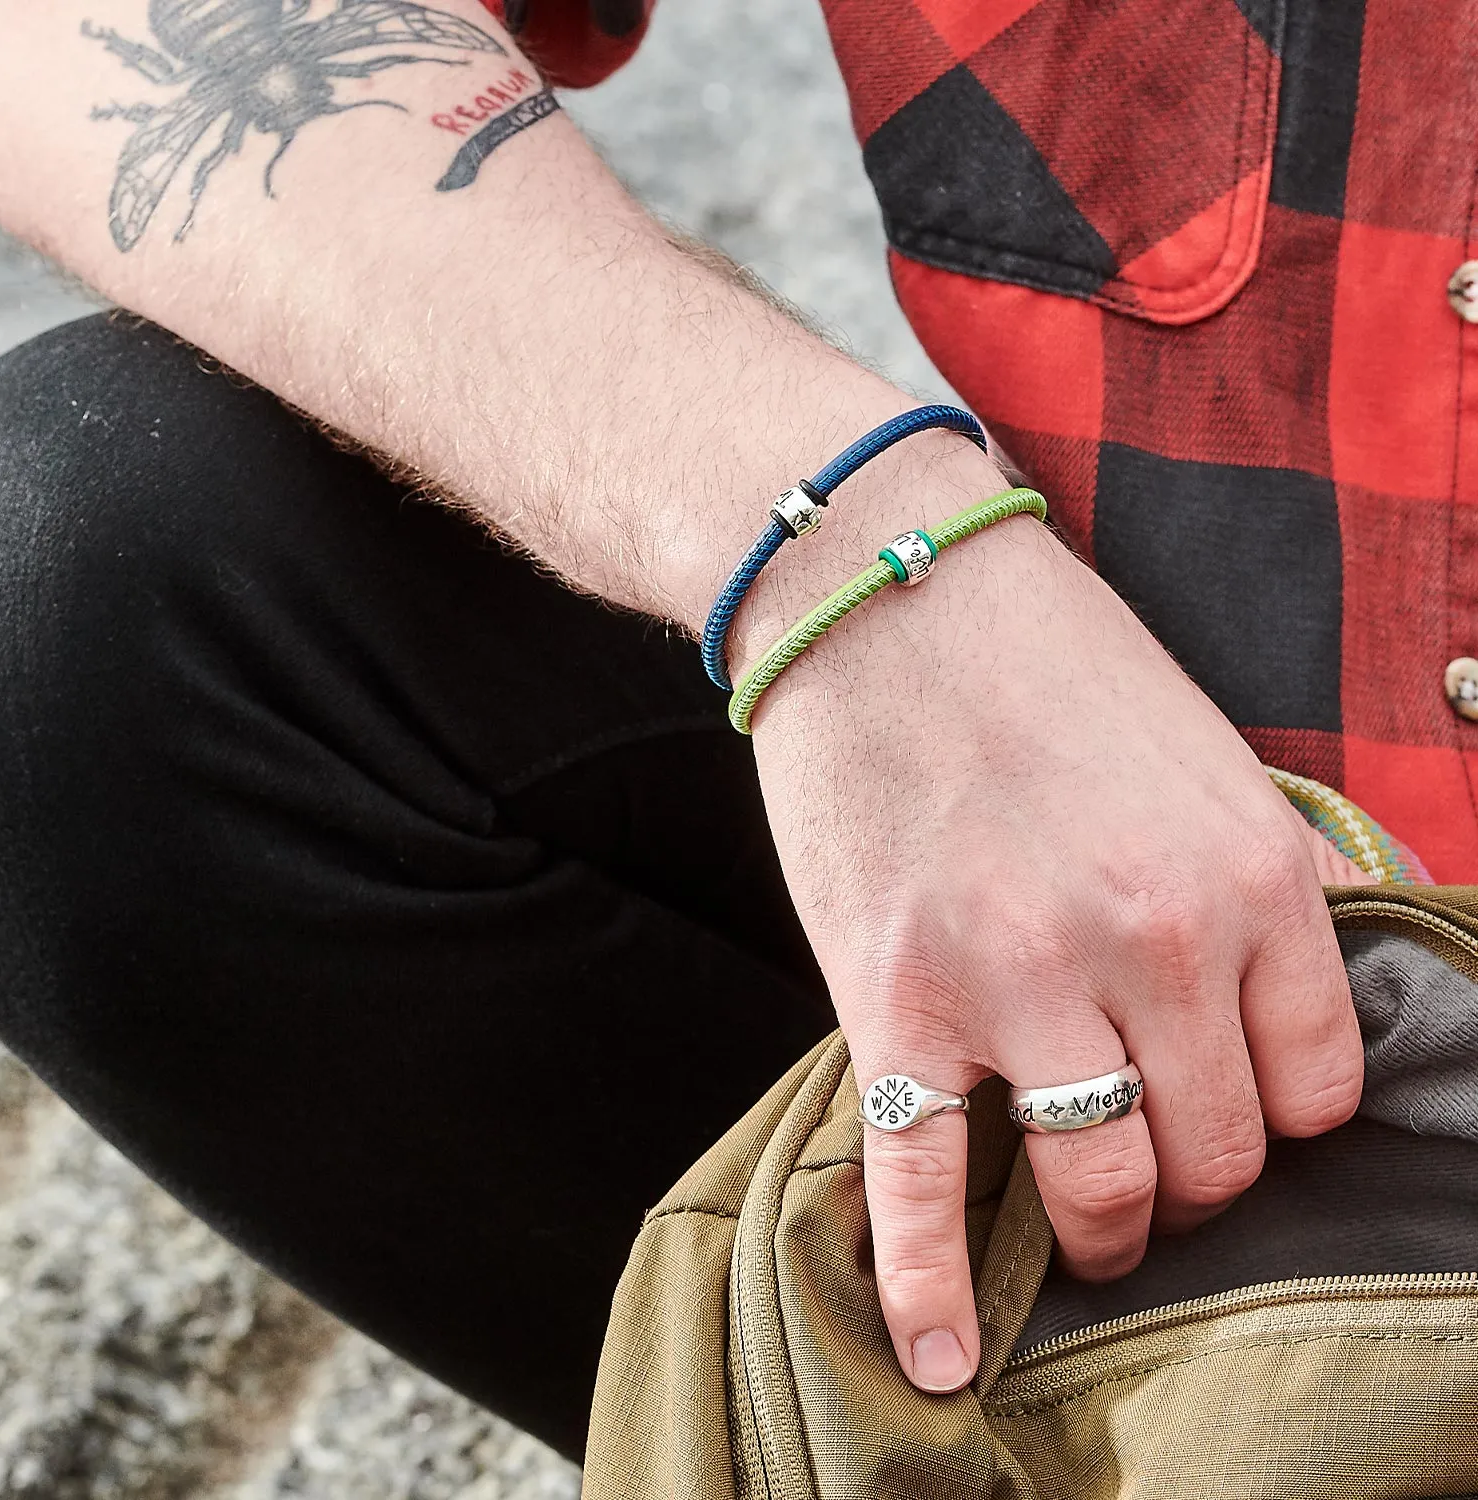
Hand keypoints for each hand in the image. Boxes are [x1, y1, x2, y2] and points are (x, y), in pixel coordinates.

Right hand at [745, 487, 1364, 1394]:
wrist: (882, 585)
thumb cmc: (1042, 659)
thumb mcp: (1202, 747)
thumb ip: (1256, 877)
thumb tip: (1288, 997)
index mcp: (1250, 874)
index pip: (1317, 1092)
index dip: (1279, 1126)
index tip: (1233, 1119)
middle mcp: (1153, 938)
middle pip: (1216, 1154)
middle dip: (1196, 1187)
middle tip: (1157, 1178)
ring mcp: (1019, 977)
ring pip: (1103, 1186)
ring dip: (1105, 1235)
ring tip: (1086, 1230)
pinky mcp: (895, 995)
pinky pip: (921, 1182)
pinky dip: (930, 1287)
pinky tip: (940, 1356)